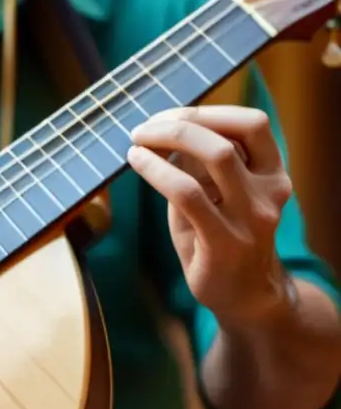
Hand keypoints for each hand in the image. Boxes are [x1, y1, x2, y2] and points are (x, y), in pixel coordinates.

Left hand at [127, 106, 294, 326]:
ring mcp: (251, 216)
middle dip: (182, 121)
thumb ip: (200, 166)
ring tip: (137, 141)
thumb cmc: (222, 239)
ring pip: (215, 156)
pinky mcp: (225, 241)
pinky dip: (157, 170)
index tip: (169, 115)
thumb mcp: (216, 197)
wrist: (244, 297)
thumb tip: (166, 129)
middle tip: (145, 127)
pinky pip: (188, 193)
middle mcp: (269, 191)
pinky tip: (137, 162)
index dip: (208, 111)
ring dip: (168, 140)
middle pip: (230, 133)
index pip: (252, 123)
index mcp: (272, 174)